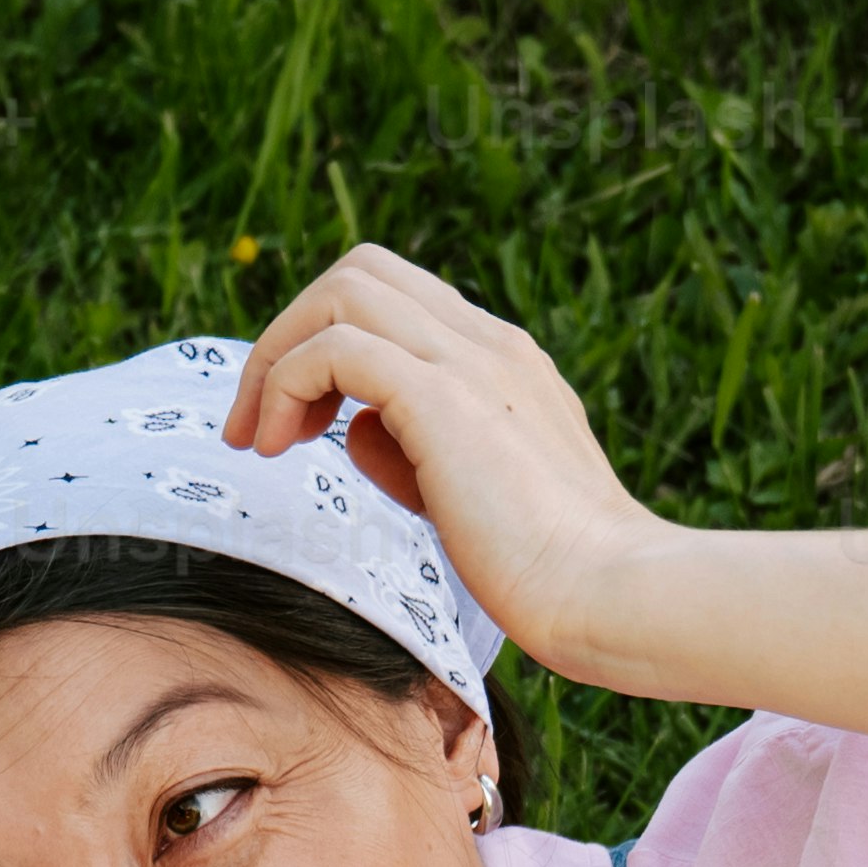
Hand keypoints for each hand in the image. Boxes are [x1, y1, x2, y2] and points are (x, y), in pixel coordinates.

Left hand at [227, 244, 672, 685]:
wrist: (609, 594)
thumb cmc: (549, 572)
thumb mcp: (470, 498)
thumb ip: (415, 453)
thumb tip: (354, 430)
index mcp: (502, 361)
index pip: (398, 301)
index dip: (329, 343)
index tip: (301, 424)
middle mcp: (487, 344)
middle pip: (361, 273)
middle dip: (289, 335)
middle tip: (258, 425)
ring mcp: (470, 362)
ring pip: (342, 291)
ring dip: (277, 357)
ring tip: (261, 439)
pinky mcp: (444, 398)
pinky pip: (335, 348)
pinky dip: (287, 385)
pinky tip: (282, 449)